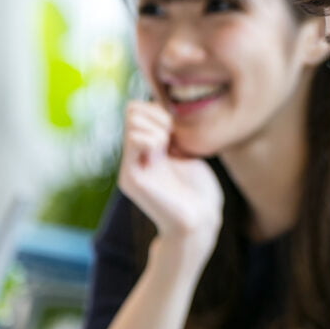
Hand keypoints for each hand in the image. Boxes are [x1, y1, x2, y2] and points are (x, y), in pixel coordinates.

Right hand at [118, 101, 223, 261]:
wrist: (200, 221)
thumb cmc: (200, 192)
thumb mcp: (186, 153)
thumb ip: (171, 134)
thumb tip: (159, 107)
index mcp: (145, 150)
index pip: (138, 109)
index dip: (159, 110)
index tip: (178, 129)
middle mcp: (133, 157)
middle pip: (133, 110)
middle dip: (158, 116)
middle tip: (174, 138)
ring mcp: (129, 167)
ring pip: (133, 120)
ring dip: (159, 128)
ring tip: (170, 148)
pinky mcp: (130, 178)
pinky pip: (134, 138)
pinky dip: (154, 138)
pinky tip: (164, 154)